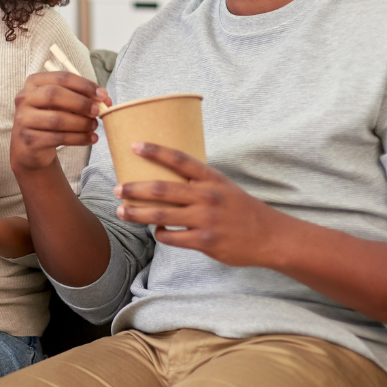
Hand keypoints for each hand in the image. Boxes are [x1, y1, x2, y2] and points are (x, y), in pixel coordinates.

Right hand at [11, 71, 110, 172]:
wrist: (30, 146)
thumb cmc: (49, 118)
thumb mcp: (61, 103)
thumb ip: (79, 97)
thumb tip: (104, 99)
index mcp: (34, 82)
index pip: (62, 78)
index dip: (85, 85)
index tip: (102, 95)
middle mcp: (24, 98)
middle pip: (55, 95)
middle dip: (81, 103)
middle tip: (97, 111)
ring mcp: (24, 119)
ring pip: (57, 119)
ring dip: (81, 123)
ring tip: (94, 126)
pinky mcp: (30, 139)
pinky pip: (59, 138)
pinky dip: (79, 138)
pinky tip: (90, 138)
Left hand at [113, 142, 282, 267]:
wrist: (270, 236)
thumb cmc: (242, 210)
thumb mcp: (223, 187)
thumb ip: (198, 182)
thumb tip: (166, 177)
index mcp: (211, 179)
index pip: (179, 160)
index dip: (156, 151)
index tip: (135, 146)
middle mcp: (207, 196)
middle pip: (161, 189)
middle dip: (134, 189)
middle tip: (117, 189)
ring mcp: (205, 219)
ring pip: (160, 215)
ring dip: (136, 213)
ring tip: (121, 211)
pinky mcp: (205, 241)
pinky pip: (171, 237)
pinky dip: (159, 234)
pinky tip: (155, 231)